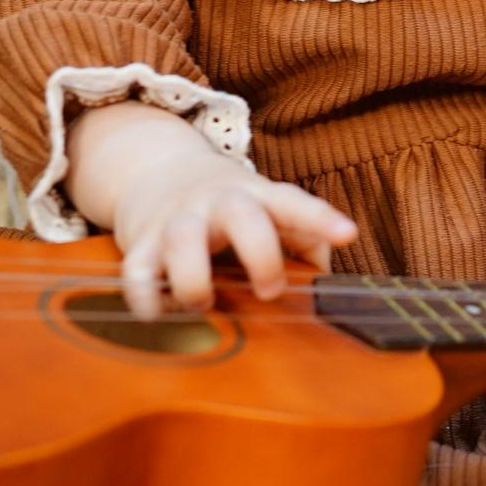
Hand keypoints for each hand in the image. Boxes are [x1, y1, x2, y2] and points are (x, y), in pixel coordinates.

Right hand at [108, 142, 356, 320]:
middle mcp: (217, 204)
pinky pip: (137, 271)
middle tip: (270, 289)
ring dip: (196, 281)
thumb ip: (305, 244)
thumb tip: (327, 283)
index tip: (348, 234)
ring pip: (183, 240)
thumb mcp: (269, 211)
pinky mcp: (142, 244)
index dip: (321, 219)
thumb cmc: (229, 208)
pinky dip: (145, 297)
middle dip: (260, 253)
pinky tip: (158, 315)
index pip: (293, 203)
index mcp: (256, 196)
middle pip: (241, 214)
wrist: (156, 171)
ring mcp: (178, 221)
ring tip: (205, 304)